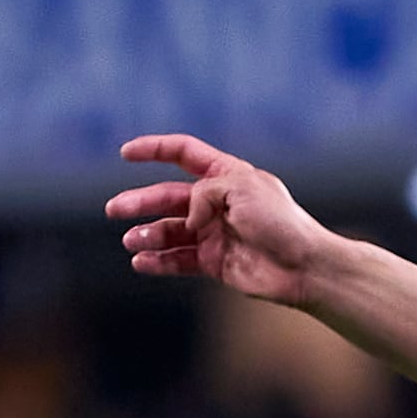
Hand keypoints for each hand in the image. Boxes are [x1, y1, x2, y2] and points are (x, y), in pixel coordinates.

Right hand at [110, 135, 343, 303]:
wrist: (302, 267)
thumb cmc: (279, 222)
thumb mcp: (240, 189)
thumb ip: (204, 193)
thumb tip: (186, 219)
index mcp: (227, 175)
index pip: (184, 154)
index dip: (154, 150)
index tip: (125, 153)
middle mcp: (218, 202)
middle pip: (168, 197)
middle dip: (140, 202)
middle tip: (114, 210)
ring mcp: (214, 233)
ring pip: (171, 231)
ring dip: (148, 234)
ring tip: (132, 241)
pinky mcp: (215, 262)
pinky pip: (179, 260)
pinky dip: (159, 261)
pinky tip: (141, 263)